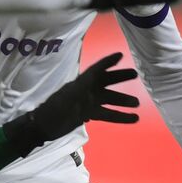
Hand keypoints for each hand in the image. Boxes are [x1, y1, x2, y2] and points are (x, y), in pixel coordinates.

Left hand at [1, 52, 139, 154]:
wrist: (43, 126)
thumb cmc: (53, 110)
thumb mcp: (66, 97)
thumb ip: (80, 88)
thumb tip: (92, 78)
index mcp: (80, 83)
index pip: (96, 70)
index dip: (107, 62)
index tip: (120, 56)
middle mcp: (86, 90)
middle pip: (106, 82)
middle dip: (120, 78)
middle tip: (136, 74)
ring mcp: (88, 102)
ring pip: (109, 99)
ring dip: (123, 101)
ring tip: (137, 104)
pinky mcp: (89, 114)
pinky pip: (107, 114)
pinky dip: (120, 117)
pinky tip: (132, 119)